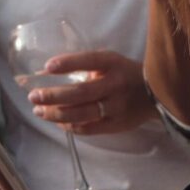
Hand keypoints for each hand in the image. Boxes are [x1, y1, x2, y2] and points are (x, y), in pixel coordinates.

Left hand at [28, 49, 155, 134]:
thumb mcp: (110, 61)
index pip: (90, 60)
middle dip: (54, 95)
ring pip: (82, 114)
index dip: (69, 63)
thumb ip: (86, 65)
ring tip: (38, 110)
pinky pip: (89, 128)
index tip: (47, 66)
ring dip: (56, 114)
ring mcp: (117, 107)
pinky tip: (57, 121)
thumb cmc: (124, 73)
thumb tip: (48, 71)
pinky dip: (70, 126)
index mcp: (114, 64)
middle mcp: (115, 85)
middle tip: (33, 96)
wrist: (156, 94)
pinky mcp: (117, 125)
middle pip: (81, 92)